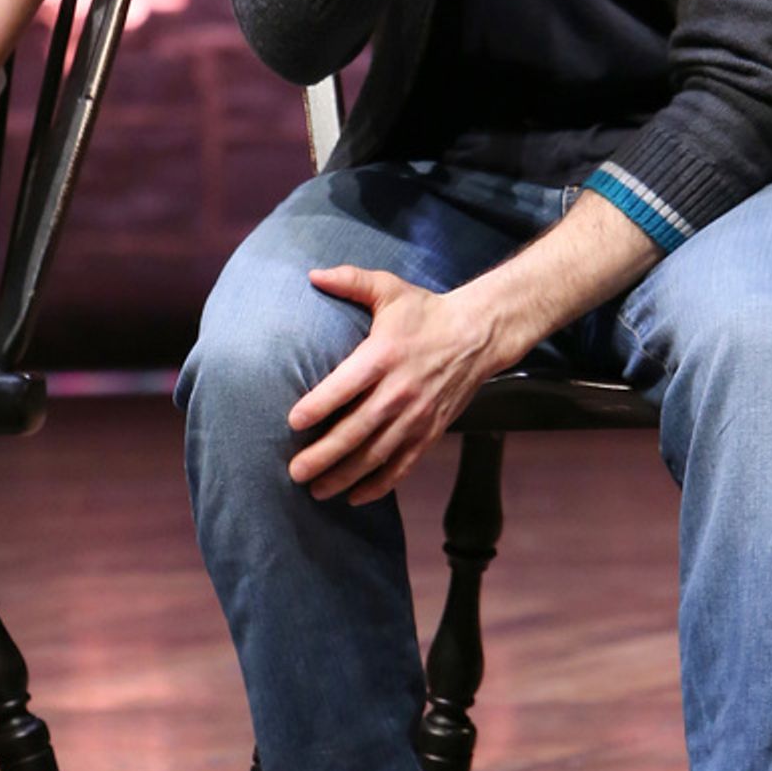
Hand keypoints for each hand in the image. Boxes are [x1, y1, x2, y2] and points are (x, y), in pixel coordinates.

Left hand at [286, 266, 501, 505]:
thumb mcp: (389, 289)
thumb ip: (351, 280)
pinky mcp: (431, 431)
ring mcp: (417, 415)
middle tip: (295, 471)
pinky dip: (380, 484)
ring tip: (316, 490)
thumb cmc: (426, 312)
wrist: (478, 334)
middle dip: (324, 454)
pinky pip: (403, 465)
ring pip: (377, 454)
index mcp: (384, 355)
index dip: (319, 406)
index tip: (293, 422)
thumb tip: (311, 274)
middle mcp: (400, 390)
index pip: (346, 386)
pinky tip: (356, 495)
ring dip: (345, 476)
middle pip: (357, 430)